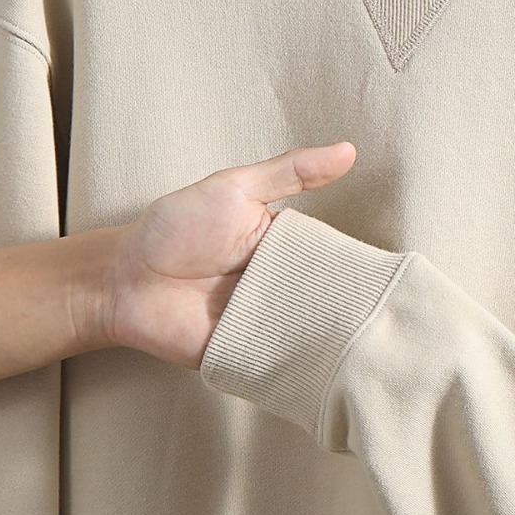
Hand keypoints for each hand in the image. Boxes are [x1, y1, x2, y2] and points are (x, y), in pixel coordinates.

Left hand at [102, 142, 357, 368]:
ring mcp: (269, 324)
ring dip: (330, 337)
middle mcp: (283, 287)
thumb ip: (290, 172)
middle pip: (331, 300)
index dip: (358, 265)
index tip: (390, 272)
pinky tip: (326, 365)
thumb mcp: (234, 190)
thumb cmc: (173, 229)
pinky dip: (302, 365)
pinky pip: (286, 363)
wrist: (123, 281)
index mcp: (287, 248)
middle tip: (375, 310)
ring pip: (315, 334)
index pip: (335, 258)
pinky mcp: (251, 356)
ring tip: (359, 340)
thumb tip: (348, 150)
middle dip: (350, 306)